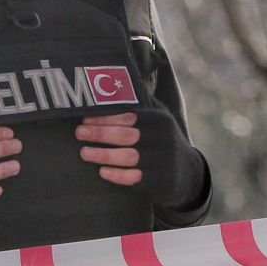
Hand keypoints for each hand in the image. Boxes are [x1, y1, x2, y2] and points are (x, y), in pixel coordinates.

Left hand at [76, 109, 205, 207]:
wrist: (187, 171)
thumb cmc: (162, 140)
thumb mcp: (160, 120)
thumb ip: (143, 104)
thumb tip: (115, 84)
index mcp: (160, 121)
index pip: (130, 116)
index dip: (106, 117)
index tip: (85, 119)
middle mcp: (163, 139)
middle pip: (127, 135)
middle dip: (100, 133)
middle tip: (79, 133)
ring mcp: (162, 161)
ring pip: (128, 157)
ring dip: (103, 154)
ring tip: (84, 152)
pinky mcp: (159, 181)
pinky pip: (135, 178)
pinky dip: (117, 175)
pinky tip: (102, 171)